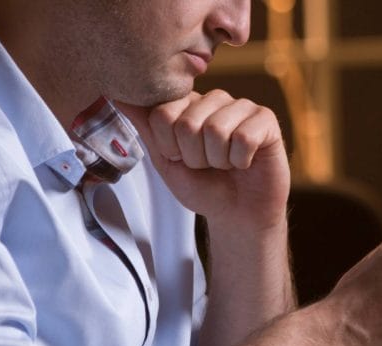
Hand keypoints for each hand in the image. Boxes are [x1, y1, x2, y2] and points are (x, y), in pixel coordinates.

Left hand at [116, 90, 289, 230]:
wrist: (238, 214)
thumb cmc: (204, 187)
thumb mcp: (165, 159)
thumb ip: (144, 125)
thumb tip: (115, 94)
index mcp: (188, 104)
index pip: (163, 113)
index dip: (170, 147)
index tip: (182, 158)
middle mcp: (215, 99)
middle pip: (188, 123)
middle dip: (195, 157)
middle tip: (208, 165)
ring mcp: (242, 107)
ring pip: (216, 129)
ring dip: (218, 160)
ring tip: (226, 164)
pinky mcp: (266, 120)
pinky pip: (244, 137)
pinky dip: (241, 160)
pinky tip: (245, 162)